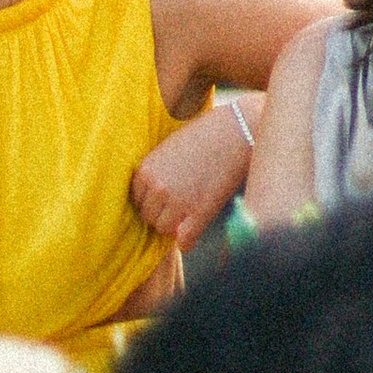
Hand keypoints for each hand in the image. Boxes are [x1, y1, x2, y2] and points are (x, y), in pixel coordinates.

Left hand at [129, 102, 253, 251]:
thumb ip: (156, 172)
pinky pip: (184, 241)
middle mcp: (157, 188)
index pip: (137, 200)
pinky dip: (187, 241)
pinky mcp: (199, 212)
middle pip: (148, 217)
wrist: (236, 131)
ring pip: (164, 230)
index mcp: (145, 171)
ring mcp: (177, 202)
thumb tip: (152, 195)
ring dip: (174, 226)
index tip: (167, 197)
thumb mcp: (169, 148)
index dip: (152, 200)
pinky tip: (193, 234)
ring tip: (188, 215)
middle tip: (180, 206)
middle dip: (162, 214)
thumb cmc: (204, 136)